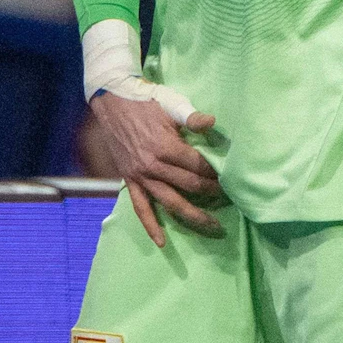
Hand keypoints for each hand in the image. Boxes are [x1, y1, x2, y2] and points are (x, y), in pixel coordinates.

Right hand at [88, 90, 222, 246]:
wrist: (111, 101)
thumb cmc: (145, 102)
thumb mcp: (170, 105)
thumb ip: (191, 117)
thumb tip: (213, 123)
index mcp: (166, 146)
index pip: (198, 166)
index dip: (215, 172)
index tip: (230, 177)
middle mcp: (154, 165)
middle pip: (189, 185)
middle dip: (211, 192)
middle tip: (230, 199)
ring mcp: (141, 176)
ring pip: (170, 202)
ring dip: (192, 215)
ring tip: (212, 226)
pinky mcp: (130, 180)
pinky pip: (140, 207)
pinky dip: (150, 226)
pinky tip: (161, 241)